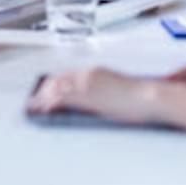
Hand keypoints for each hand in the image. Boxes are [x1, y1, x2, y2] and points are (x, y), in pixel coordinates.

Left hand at [25, 67, 158, 124]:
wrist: (151, 97)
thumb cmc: (141, 98)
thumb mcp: (116, 91)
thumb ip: (100, 93)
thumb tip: (88, 104)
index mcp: (95, 72)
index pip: (67, 77)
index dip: (53, 86)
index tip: (45, 93)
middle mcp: (87, 74)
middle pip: (57, 81)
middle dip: (43, 92)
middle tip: (34, 102)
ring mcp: (85, 84)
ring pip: (55, 89)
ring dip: (42, 99)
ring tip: (34, 109)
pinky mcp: (86, 95)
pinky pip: (60, 99)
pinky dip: (49, 105)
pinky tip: (43, 112)